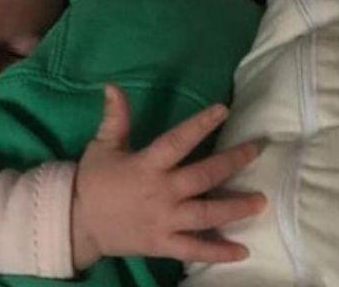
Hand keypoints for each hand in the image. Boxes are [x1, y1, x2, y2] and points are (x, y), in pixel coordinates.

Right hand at [70, 84, 265, 269]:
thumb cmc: (92, 180)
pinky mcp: (163, 243)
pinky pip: (195, 249)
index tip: (223, 110)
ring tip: (260, 202)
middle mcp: (161, 192)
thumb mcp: (102, 145)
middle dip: (233, 162)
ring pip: (207, 214)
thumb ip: (115, 117)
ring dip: (236, 207)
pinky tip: (242, 251)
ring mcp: (164, 220)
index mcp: (146, 165)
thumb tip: (113, 86)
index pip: (178, 140)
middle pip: (204, 176)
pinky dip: (219, 252)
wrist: (77, 221)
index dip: (201, 124)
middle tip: (257, 150)